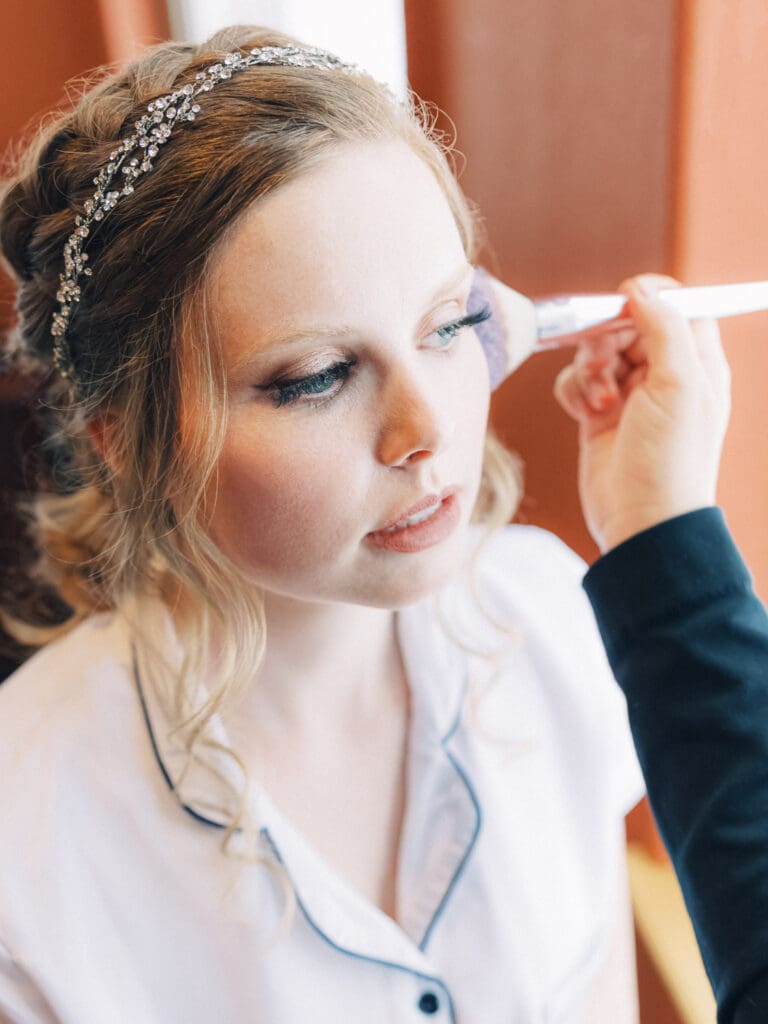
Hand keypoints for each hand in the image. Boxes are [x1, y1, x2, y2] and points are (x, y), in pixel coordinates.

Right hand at [554, 274, 730, 551]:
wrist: (639, 520)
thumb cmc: (670, 459)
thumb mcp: (677, 384)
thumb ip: (664, 327)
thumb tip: (641, 288)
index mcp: (697, 363)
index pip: (678, 307)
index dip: (649, 298)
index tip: (624, 303)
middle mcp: (665, 375)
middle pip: (630, 324)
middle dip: (608, 336)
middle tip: (603, 362)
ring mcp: (630, 396)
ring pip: (597, 350)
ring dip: (588, 367)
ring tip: (598, 399)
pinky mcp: (598, 416)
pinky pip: (577, 381)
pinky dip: (574, 390)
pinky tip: (585, 413)